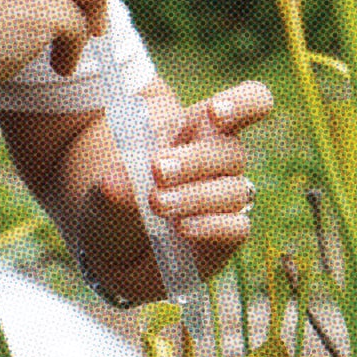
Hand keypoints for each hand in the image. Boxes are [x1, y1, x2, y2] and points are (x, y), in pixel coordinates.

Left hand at [78, 79, 272, 301]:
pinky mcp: (228, 235)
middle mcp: (221, 160)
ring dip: (194, 195)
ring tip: (157, 203)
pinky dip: (210, 226)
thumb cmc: (121, 202)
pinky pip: (237, 228)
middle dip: (193, 160)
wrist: (117, 252)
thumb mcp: (108, 186)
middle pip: (230, 151)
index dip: (242, 104)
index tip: (216, 113)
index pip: (249, 103)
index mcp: (200, 127)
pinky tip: (182, 228)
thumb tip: (116, 182)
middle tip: (156, 169)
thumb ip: (115, 183)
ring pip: (232, 190)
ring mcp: (228, 198)